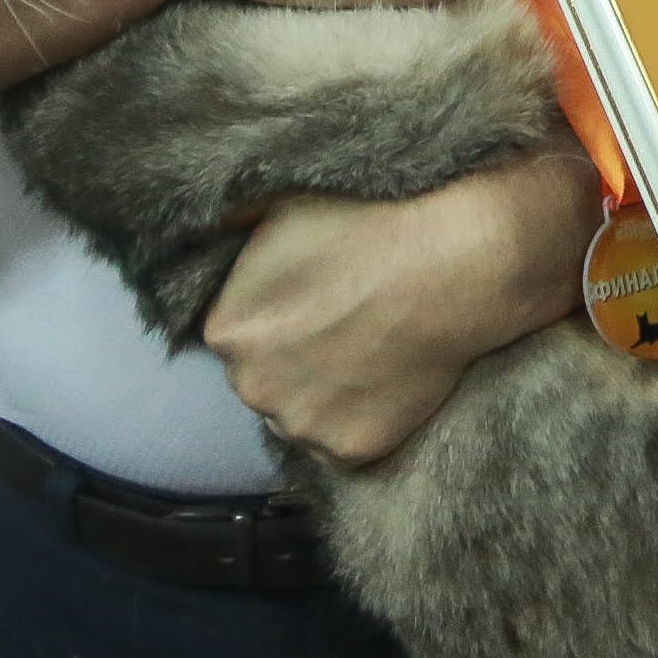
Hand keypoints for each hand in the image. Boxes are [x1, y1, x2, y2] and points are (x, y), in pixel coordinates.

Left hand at [199, 152, 599, 464]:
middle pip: (263, 378)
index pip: (235, 334)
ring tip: (366, 351)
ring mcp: (302, 424)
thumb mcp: (282, 206)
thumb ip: (233, 227)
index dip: (275, 316)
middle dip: (291, 358)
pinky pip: (344, 440)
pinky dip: (361, 417)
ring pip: (301, 413)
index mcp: (227, 330)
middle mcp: (251, 386)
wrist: (451, 265)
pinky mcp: (350, 451)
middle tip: (341, 324)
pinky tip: (385, 378)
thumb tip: (207, 230)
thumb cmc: (368, 225)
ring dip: (323, 392)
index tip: (310, 299)